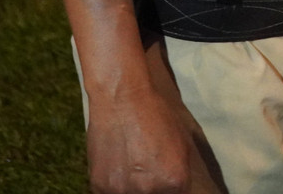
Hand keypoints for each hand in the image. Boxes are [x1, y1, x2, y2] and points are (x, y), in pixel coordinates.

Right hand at [86, 88, 210, 193]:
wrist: (123, 98)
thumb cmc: (158, 114)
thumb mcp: (184, 144)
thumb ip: (181, 173)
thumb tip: (177, 188)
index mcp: (175, 181)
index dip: (172, 189)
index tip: (166, 181)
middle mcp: (149, 190)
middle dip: (153, 189)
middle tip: (148, 172)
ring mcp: (121, 191)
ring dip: (132, 189)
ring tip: (132, 170)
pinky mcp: (98, 186)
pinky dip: (114, 186)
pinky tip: (118, 169)